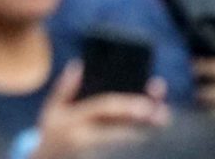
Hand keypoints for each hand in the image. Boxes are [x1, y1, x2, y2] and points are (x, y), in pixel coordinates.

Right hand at [32, 63, 167, 158]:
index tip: (148, 103)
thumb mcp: (51, 109)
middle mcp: (86, 137)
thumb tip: (79, 65)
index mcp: (73, 119)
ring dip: (145, 130)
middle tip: (162, 113)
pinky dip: (138, 138)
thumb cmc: (52, 132)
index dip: (127, 104)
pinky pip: (124, 148)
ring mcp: (96, 151)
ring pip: (127, 140)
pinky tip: (149, 130)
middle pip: (122, 128)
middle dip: (143, 121)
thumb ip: (64, 88)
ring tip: (161, 118)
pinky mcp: (103, 158)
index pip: (104, 108)